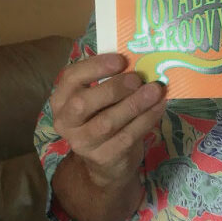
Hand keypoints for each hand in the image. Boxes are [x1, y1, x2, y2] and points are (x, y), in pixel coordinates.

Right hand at [50, 53, 165, 187]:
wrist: (107, 161)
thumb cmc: (104, 117)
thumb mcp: (101, 98)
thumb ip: (112, 80)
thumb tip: (139, 59)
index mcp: (62, 99)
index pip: (70, 77)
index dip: (95, 66)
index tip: (121, 60)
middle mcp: (66, 122)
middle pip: (83, 103)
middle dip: (114, 88)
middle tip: (138, 78)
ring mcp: (83, 143)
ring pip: (107, 122)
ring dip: (135, 104)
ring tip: (156, 90)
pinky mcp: (104, 157)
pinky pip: (127, 136)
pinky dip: (146, 119)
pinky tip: (160, 106)